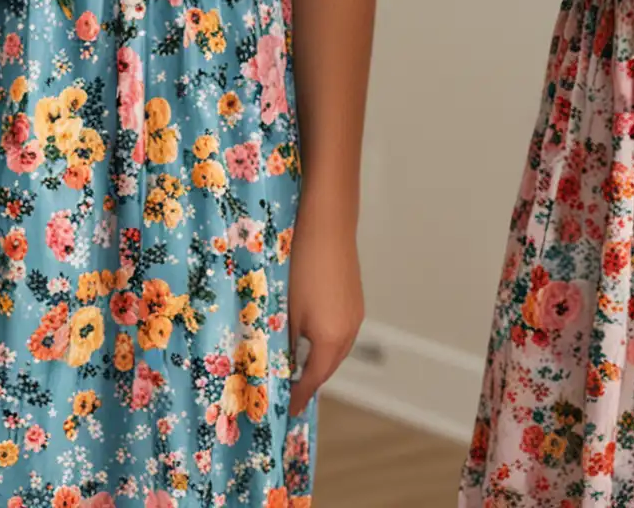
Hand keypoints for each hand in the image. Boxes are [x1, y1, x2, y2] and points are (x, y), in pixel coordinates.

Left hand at [287, 194, 363, 416]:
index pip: (314, 380)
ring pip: (336, 349)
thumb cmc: (301, 265)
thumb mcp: (285, 309)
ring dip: (317, 359)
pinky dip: (325, 340)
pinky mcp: (355, 297)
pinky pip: (341, 331)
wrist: (326, 223)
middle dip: (309, 380)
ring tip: (294, 363)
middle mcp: (350, 330)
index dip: (298, 396)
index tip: (284, 410)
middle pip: (329, 367)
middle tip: (287, 390)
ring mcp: (356, 312)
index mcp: (332, 339)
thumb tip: (278, 365)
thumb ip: (283, 342)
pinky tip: (308, 332)